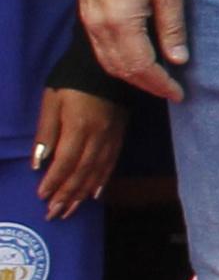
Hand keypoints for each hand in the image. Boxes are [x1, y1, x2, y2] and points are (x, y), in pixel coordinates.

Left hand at [32, 88, 116, 218]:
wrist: (107, 65)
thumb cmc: (72, 81)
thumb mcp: (51, 101)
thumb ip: (46, 132)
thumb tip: (38, 163)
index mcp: (79, 126)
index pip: (65, 161)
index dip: (54, 181)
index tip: (42, 197)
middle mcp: (98, 136)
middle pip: (82, 171)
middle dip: (67, 194)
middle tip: (54, 213)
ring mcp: (111, 136)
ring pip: (97, 171)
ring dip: (83, 193)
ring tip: (71, 210)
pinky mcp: (120, 135)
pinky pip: (112, 162)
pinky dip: (102, 180)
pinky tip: (95, 193)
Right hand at [75, 0, 184, 103]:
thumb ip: (173, 28)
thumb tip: (179, 60)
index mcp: (122, 22)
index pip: (142, 67)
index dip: (162, 84)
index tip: (180, 93)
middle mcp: (100, 28)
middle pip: (123, 70)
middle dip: (148, 85)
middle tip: (172, 91)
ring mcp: (89, 23)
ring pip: (109, 64)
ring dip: (133, 77)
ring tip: (158, 81)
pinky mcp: (86, 17)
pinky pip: (101, 51)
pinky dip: (119, 64)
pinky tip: (137, 63)